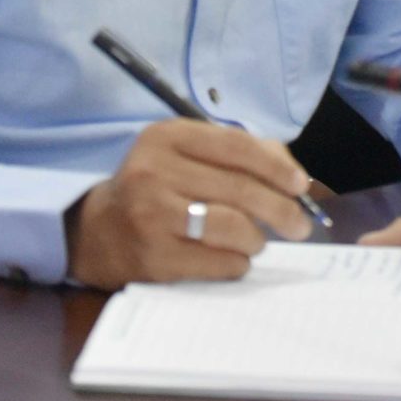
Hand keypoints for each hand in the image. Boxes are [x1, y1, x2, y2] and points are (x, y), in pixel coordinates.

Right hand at [65, 121, 313, 289]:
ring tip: (259, 241)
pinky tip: (234, 259)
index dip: (277, 167)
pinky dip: (237, 263)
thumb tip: (294, 178)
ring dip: (257, 238)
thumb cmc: (159, 188)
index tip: (301, 186)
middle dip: (281, 210)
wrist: (98, 232)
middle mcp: (154, 172)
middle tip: (301, 225)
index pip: (237, 147)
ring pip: (231, 227)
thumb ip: (239, 155)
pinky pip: (217, 262)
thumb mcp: (187, 155)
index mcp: (166, 137)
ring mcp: (150, 216)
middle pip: (239, 189)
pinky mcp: (152, 258)